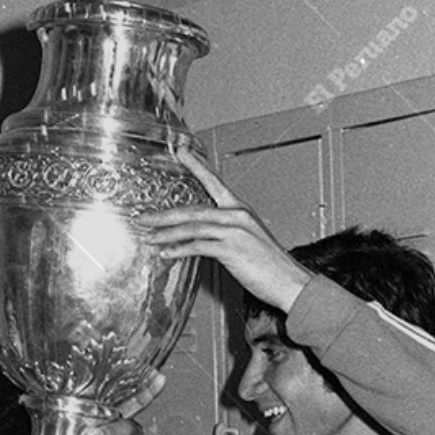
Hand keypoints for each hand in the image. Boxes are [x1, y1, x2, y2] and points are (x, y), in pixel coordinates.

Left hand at [137, 146, 313, 311]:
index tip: (180, 152)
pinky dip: (179, 249)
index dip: (196, 165)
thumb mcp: (249, 242)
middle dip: (164, 214)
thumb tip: (204, 239)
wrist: (291, 282)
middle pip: (193, 209)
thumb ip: (227, 234)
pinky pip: (198, 246)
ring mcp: (235, 231)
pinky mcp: (232, 249)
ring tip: (148, 237)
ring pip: (192, 226)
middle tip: (143, 216)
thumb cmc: (271, 266)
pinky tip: (166, 254)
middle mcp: (237, 216)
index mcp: (241, 210)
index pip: (215, 182)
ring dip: (166, 233)